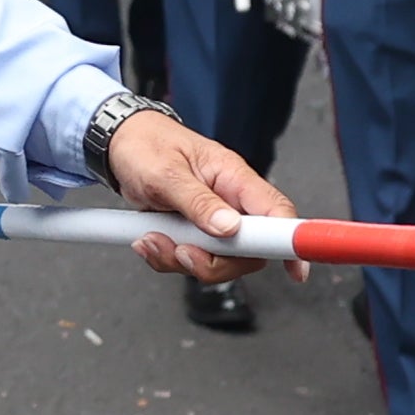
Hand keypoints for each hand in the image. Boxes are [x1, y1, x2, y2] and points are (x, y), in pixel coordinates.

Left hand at [96, 110, 302, 285]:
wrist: (118, 143)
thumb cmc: (145, 145)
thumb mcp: (165, 172)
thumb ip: (197, 201)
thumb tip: (229, 227)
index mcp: (233, 177)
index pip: (276, 212)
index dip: (290, 242)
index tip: (296, 271)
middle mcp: (229, 200)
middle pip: (248, 251)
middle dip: (213, 261)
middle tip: (181, 251)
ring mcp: (211, 218)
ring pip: (217, 260)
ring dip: (180, 259)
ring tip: (151, 238)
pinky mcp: (192, 231)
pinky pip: (191, 259)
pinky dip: (166, 257)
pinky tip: (148, 239)